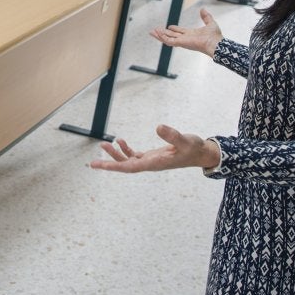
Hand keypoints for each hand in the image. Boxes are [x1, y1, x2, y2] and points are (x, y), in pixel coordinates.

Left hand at [89, 125, 218, 172]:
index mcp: (155, 163)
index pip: (130, 167)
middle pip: (125, 166)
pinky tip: (120, 141)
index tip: (100, 165)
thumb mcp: (185, 140)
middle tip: (93, 162)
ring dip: (116, 154)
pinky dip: (126, 150)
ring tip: (103, 144)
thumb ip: (172, 135)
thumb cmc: (194, 149)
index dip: (114, 166)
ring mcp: (150, 161)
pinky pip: (135, 156)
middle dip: (110, 162)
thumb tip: (158, 127)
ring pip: (128, 161)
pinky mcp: (152, 157)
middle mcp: (150, 164)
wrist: (201, 154)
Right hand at [150, 8, 221, 57]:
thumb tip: (203, 9)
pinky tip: (157, 33)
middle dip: (163, 33)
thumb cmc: (215, 36)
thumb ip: (206, 16)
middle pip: (171, 35)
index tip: (169, 27)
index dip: (174, 29)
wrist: (215, 44)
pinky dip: (162, 37)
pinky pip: (168, 40)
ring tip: (152, 32)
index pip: (180, 32)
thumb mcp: (210, 23)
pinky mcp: (180, 43)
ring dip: (160, 35)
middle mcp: (185, 38)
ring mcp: (182, 41)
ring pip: (168, 38)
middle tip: (155, 30)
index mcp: (191, 34)